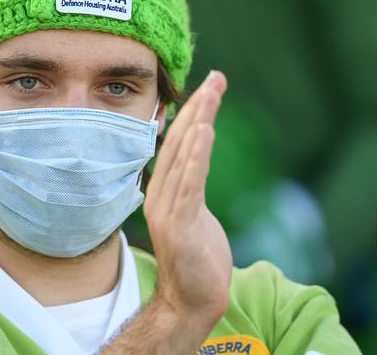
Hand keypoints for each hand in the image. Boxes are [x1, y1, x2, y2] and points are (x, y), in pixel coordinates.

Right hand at [144, 70, 231, 331]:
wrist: (192, 300)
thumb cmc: (197, 257)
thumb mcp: (194, 213)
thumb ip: (192, 185)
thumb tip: (197, 161)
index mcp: (163, 190)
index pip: (177, 144)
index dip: (192, 114)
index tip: (209, 87)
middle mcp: (160, 194)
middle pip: (179, 142)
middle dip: (199, 107)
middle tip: (216, 77)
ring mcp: (167, 209)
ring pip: (184, 156)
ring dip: (199, 121)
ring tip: (212, 92)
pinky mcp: (180, 225)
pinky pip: (190, 184)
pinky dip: (197, 156)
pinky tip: (204, 131)